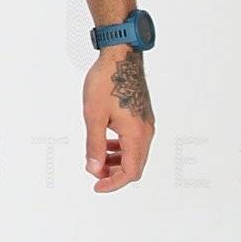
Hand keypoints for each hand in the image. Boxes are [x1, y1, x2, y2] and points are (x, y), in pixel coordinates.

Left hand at [83, 48, 153, 192]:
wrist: (121, 55)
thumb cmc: (106, 82)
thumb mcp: (94, 116)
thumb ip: (95, 145)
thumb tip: (94, 169)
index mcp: (136, 134)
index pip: (130, 171)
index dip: (113, 184)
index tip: (96, 186)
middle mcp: (146, 131)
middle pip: (135, 166)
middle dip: (115, 175)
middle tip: (94, 175)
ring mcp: (146, 123)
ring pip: (136, 154)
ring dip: (118, 162)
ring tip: (98, 160)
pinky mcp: (143, 116)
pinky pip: (135, 141)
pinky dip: (122, 149)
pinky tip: (107, 144)